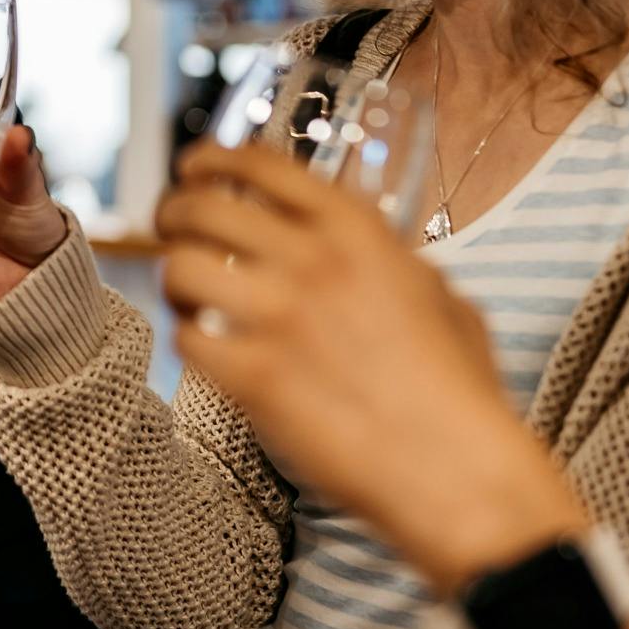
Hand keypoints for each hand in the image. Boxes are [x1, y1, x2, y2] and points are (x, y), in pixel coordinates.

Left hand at [161, 141, 586, 589]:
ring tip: (186, 295)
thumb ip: (394, 262)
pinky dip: (185, 340)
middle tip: (170, 226)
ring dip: (174, 278)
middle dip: (173, 211)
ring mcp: (279, 317)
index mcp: (358, 231)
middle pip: (203, 206)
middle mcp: (313, 261)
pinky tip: (202, 348)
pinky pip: (185, 339)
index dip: (213, 158)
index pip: (260, 165)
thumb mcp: (440, 296)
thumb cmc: (458, 392)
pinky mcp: (254, 377)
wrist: (456, 470)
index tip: (194, 166)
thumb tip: (376, 256)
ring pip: (180, 267)